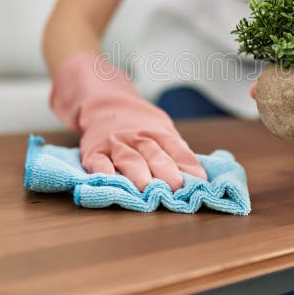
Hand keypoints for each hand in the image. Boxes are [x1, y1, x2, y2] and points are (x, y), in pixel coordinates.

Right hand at [50, 53, 206, 191]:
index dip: (188, 164)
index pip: (177, 148)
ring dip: (137, 173)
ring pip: (128, 158)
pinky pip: (99, 163)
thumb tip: (198, 178)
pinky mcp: (94, 153)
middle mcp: (138, 138)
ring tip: (145, 188)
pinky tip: (111, 182)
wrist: (104, 105)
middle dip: (166, 171)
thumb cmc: (141, 127)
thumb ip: (177, 152)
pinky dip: (104, 173)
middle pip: (154, 154)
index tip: (199, 181)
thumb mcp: (163, 131)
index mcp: (159, 133)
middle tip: (175, 187)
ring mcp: (115, 144)